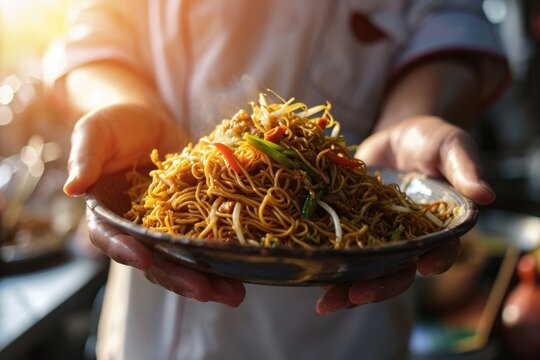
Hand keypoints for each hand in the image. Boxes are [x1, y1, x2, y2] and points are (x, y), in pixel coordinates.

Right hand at [65, 104, 244, 305]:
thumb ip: (86, 156)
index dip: (125, 251)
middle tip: (204, 291)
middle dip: (179, 278)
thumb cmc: (115, 125)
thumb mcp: (96, 132)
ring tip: (233, 292)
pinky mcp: (193, 219)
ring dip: (209, 277)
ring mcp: (167, 227)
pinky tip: (245, 265)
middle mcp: (137, 229)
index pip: (111, 239)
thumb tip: (74, 186)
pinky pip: (207, 239)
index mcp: (108, 215)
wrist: (149, 121)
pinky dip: (224, 254)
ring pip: (185, 259)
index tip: (144, 259)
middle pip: (155, 261)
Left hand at [316, 116, 492, 312]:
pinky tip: (311, 275)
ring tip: (327, 302)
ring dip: (348, 287)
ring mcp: (381, 237)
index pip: (442, 250)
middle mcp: (410, 240)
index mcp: (439, 228)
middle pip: (399, 271)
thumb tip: (485, 194)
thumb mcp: (451, 146)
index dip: (436, 260)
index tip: (424, 266)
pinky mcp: (355, 227)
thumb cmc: (433, 141)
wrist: (398, 135)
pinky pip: (344, 251)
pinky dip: (330, 265)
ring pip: (368, 269)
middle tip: (356, 294)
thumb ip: (464, 168)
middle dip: (379, 286)